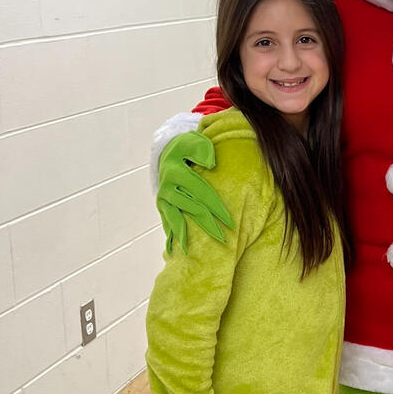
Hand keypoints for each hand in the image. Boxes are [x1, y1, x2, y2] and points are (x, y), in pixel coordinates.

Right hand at [156, 131, 234, 253]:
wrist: (169, 153)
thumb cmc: (188, 148)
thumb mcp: (194, 141)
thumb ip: (203, 149)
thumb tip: (211, 164)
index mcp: (177, 171)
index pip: (202, 192)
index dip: (217, 207)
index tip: (231, 221)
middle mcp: (168, 187)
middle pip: (192, 209)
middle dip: (208, 225)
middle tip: (224, 240)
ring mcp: (163, 198)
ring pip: (177, 220)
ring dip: (187, 236)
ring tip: (195, 252)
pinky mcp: (162, 206)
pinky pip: (168, 223)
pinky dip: (173, 236)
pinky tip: (177, 250)